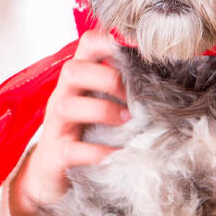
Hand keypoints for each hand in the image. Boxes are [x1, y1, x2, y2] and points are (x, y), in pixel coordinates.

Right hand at [9, 28, 130, 215]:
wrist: (51, 175)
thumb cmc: (83, 134)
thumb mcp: (100, 103)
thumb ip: (122, 86)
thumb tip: (163, 72)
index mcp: (77, 80)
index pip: (87, 44)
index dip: (110, 40)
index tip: (138, 49)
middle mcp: (62, 96)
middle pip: (72, 70)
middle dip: (106, 78)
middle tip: (132, 97)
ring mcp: (56, 125)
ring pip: (68, 106)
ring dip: (102, 110)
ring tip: (127, 121)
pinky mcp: (55, 155)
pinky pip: (72, 149)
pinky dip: (97, 152)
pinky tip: (118, 154)